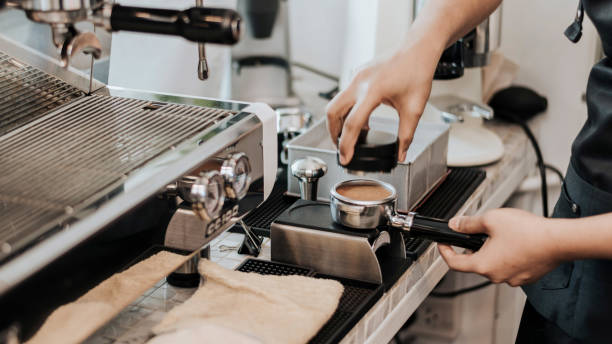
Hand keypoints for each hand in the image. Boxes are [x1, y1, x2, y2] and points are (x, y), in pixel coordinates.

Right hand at [326, 39, 440, 163]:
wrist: (418, 48)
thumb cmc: (418, 72)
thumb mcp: (414, 109)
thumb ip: (406, 135)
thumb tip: (400, 154)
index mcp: (373, 91)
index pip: (352, 124)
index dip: (346, 145)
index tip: (345, 158)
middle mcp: (359, 83)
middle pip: (332, 112)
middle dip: (333, 133)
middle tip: (341, 147)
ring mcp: (356, 77)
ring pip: (336, 103)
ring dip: (339, 122)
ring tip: (352, 136)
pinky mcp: (358, 74)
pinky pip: (345, 95)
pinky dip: (348, 110)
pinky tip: (362, 120)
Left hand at [438, 208, 562, 286]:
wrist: (558, 241)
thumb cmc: (527, 232)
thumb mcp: (490, 220)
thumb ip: (468, 223)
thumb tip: (455, 225)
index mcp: (483, 265)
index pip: (454, 263)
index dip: (445, 252)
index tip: (443, 244)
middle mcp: (496, 276)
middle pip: (476, 262)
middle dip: (474, 247)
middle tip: (480, 232)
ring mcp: (513, 279)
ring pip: (495, 264)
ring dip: (493, 251)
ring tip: (503, 235)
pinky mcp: (526, 277)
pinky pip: (511, 267)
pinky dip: (509, 256)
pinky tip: (517, 242)